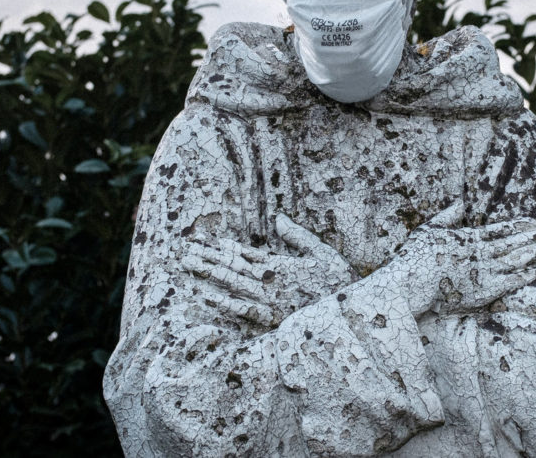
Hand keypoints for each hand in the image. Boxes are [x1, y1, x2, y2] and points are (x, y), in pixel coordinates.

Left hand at [182, 215, 354, 327]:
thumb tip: (279, 217)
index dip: (226, 247)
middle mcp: (272, 282)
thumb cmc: (339, 283)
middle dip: (209, 258)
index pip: (248, 254)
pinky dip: (223, 302)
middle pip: (234, 267)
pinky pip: (242, 310)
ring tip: (190, 265)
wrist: (348, 318)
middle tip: (186, 250)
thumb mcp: (323, 253)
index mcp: (284, 265)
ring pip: (233, 284)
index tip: (207, 240)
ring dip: (210, 274)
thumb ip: (299, 237)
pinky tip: (206, 294)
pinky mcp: (271, 319)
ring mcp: (269, 301)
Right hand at [384, 204, 535, 316]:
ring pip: (515, 260)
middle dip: (532, 238)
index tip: (534, 223)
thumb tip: (460, 202)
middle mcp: (481, 253)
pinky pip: (509, 282)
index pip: (500, 230)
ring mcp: (484, 271)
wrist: (413, 284)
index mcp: (469, 237)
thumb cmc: (416, 256)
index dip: (519, 227)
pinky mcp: (485, 290)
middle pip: (512, 244)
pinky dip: (523, 276)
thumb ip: (447, 216)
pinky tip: (535, 271)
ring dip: (532, 254)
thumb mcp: (429, 229)